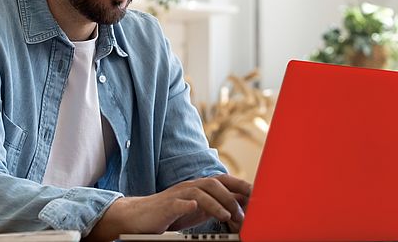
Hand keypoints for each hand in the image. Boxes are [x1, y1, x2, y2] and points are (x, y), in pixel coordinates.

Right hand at [85, 174, 251, 241]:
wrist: (139, 217)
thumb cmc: (169, 214)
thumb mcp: (197, 209)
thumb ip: (215, 206)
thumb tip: (239, 208)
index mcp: (199, 188)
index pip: (224, 181)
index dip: (241, 185)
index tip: (258, 195)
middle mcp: (190, 187)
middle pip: (215, 182)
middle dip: (233, 193)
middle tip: (246, 209)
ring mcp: (178, 195)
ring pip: (200, 191)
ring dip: (217, 203)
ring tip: (228, 216)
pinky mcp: (166, 206)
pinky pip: (179, 202)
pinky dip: (190, 204)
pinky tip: (196, 208)